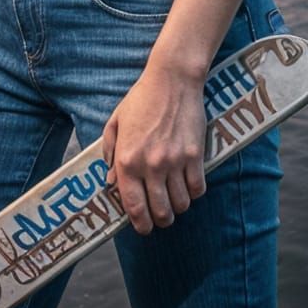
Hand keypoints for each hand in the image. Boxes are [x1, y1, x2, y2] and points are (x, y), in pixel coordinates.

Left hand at [102, 64, 208, 234]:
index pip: (134, 206)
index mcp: (127, 159)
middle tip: (161, 216)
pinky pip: (198, 189)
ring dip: (177, 207)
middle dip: (160, 220)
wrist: (172, 80)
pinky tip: (188, 185)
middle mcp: (150, 165)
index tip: (143, 227)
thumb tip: (111, 181)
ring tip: (174, 199)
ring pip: (181, 204)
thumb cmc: (141, 99)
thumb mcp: (116, 122)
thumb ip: (110, 152)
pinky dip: (194, 193)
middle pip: (160, 212)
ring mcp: (174, 162)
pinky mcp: (194, 156)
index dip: (139, 224)